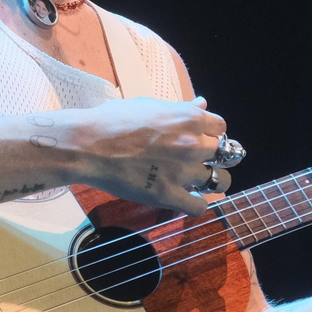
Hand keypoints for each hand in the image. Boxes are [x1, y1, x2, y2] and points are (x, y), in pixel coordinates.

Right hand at [69, 96, 230, 216]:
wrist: (88, 145)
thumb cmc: (114, 119)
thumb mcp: (150, 105)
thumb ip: (180, 108)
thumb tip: (202, 105)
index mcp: (189, 118)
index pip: (221, 127)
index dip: (211, 133)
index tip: (202, 137)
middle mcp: (192, 144)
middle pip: (223, 154)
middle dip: (212, 156)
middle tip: (197, 159)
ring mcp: (182, 171)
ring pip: (219, 181)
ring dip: (214, 181)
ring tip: (202, 182)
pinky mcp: (167, 194)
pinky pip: (198, 206)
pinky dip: (197, 204)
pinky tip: (189, 199)